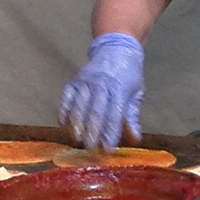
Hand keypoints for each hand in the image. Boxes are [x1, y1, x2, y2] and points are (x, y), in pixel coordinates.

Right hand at [58, 32, 144, 149]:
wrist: (116, 49)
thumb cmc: (128, 75)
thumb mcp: (136, 94)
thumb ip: (132, 116)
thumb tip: (135, 139)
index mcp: (120, 89)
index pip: (114, 115)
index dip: (110, 133)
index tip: (108, 150)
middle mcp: (102, 85)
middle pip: (95, 112)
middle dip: (92, 132)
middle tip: (90, 149)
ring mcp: (86, 81)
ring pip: (79, 106)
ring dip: (77, 124)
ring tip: (77, 140)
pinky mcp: (74, 81)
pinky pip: (66, 97)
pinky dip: (64, 111)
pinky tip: (63, 124)